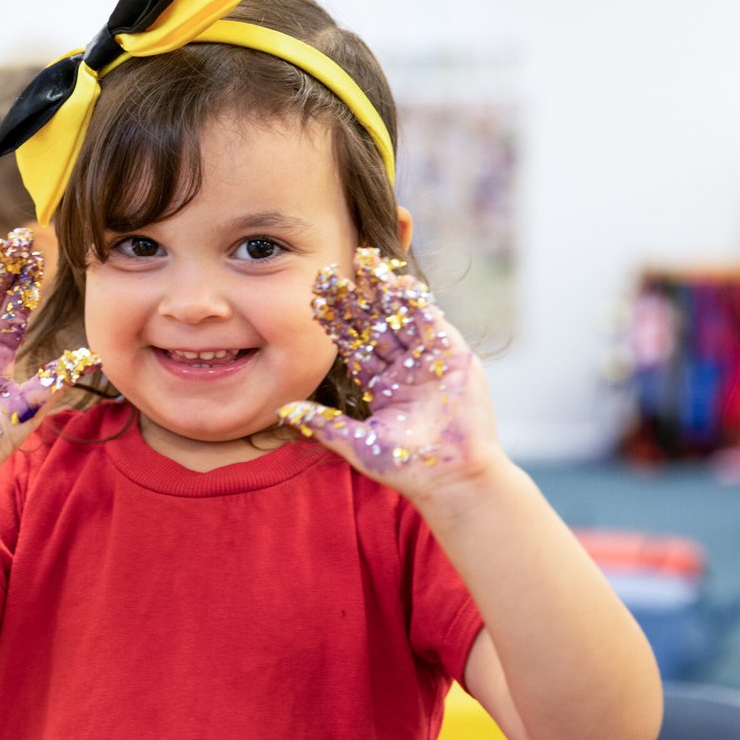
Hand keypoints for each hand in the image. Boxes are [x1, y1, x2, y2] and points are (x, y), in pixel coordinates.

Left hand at [278, 248, 500, 500]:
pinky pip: (433, 324)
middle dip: (358, 296)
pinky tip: (401, 284)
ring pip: (402, 317)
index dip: (336, 319)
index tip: (317, 294)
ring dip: (386, 290)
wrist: (452, 477)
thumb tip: (284, 410)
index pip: (353, 342)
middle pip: (376, 322)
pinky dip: (418, 305)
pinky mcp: (454, 357)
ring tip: (368, 262)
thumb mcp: (357, 442)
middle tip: (338, 267)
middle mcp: (402, 365)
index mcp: (379, 382)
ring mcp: (428, 359)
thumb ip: (323, 423)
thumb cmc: (406, 466)